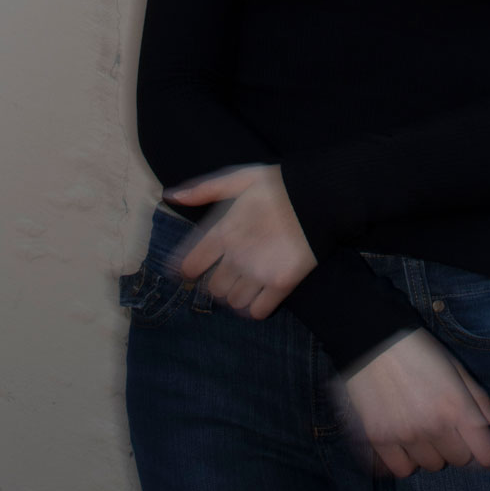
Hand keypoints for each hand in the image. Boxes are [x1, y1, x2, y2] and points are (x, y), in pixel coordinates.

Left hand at [164, 164, 316, 318]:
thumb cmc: (277, 185)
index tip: (197, 268)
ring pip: (232, 301)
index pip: (191, 265)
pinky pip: (257, 311)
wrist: (319, 196)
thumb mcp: (239, 178)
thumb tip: (170, 196)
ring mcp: (258, 273)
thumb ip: (204, 190)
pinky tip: (262, 294)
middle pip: (212, 288)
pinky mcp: (280, 284)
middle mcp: (236, 256)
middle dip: (218, 281)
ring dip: (237, 294)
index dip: (191, 268)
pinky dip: (255, 308)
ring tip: (249, 281)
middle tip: (232, 270)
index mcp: (223, 231)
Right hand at [342, 328, 489, 477]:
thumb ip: (480, 400)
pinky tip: (403, 440)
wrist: (372, 341)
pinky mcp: (379, 441)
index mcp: (457, 406)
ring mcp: (405, 436)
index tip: (488, 453)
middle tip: (446, 425)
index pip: (486, 455)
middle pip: (459, 460)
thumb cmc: (419, 351)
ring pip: (431, 465)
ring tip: (421, 427)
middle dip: (458, 445)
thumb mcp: (456, 368)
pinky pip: (402, 469)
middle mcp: (434, 426)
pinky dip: (406, 459)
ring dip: (432, 451)